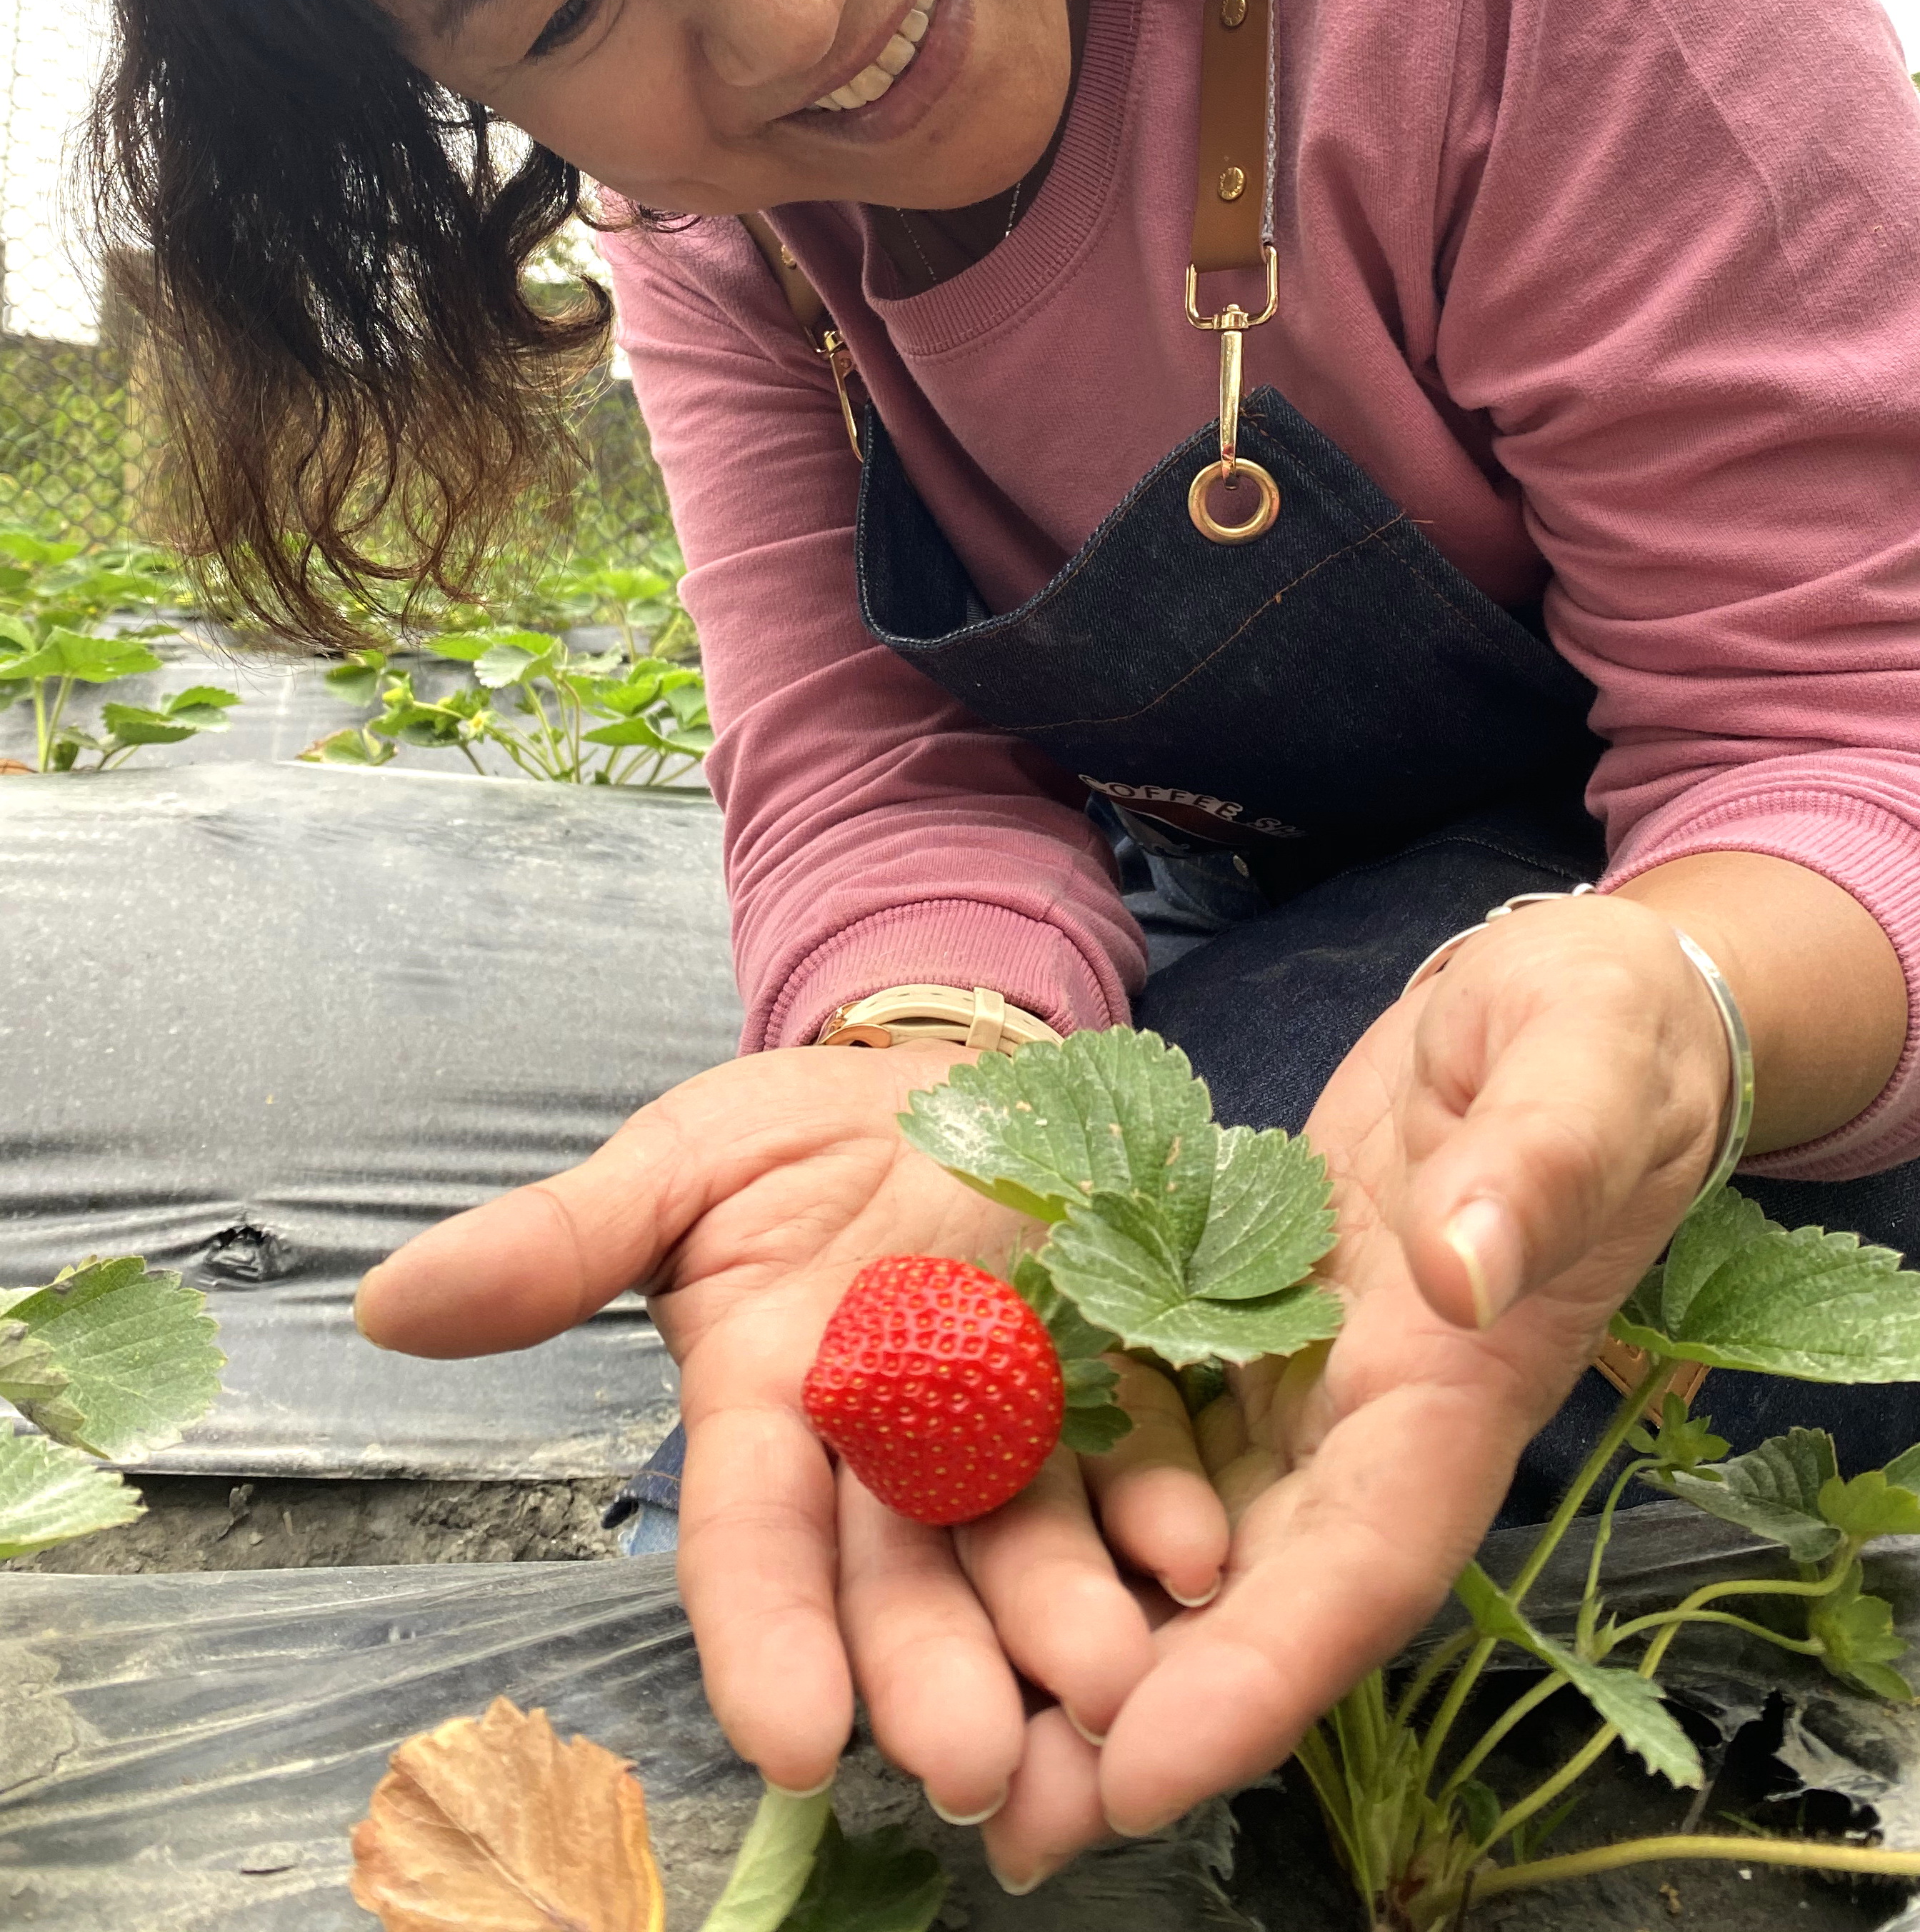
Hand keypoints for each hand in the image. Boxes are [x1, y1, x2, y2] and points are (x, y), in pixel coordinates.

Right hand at [353, 1043, 1230, 1814]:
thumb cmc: (793, 1138)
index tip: (790, 1739)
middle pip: (903, 1581)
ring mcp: (1009, 1424)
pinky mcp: (1115, 1380)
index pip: (753, 1543)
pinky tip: (1196, 1555)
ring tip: (1114, 1688)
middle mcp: (888, 1451)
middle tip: (978, 1763)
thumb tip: (387, 1301)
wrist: (947, 1068)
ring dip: (1069, 1628)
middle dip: (936, 1676)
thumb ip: (559, 1243)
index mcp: (768, 1411)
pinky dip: (1164, 1512)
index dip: (765, 1639)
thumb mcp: (677, 1165)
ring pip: (1029, 1549)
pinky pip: (1142, 1459)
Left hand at [981, 893, 1731, 1886]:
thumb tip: (1463, 1267)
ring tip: (964, 1741)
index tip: (1141, 1773)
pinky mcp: (1247, 1323)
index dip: (1260, 1680)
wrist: (1567, 1001)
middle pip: (1259, 1600)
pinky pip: (1157, 1438)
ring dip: (1096, 1649)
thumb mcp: (1577, 1061)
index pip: (1360, 1562)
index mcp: (1460, 1382)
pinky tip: (975, 1558)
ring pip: (1195, 1544)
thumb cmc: (1593, 1026)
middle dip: (1144, 1721)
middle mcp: (1377, 1417)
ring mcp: (1309, 1380)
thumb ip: (1532, 1164)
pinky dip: (1082, 1515)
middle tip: (1004, 1820)